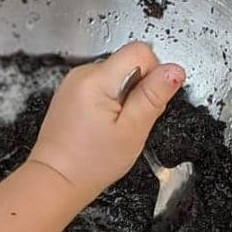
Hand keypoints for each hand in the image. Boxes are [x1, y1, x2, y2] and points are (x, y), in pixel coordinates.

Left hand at [28, 42, 185, 199]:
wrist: (57, 180)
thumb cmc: (91, 163)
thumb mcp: (133, 131)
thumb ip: (154, 96)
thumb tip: (174, 70)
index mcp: (98, 79)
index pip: (140, 51)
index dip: (154, 74)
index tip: (146, 103)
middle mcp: (82, 74)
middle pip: (127, 63)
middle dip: (137, 90)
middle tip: (129, 123)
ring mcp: (73, 83)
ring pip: (115, 76)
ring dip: (122, 99)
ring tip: (113, 128)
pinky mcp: (70, 94)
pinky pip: (100, 88)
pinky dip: (108, 104)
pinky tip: (102, 127)